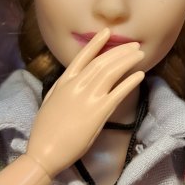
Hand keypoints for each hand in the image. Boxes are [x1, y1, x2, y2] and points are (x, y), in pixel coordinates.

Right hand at [26, 29, 144, 176]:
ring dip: (127, 61)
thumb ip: (63, 88)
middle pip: (102, 62)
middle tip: (134, 45)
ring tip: (140, 54)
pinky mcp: (99, 112)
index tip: (107, 32)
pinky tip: (139, 75)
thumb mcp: (51, 102)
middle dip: (120, 51)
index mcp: (64, 82)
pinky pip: (119, 92)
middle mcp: (77, 86)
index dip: (96, 43)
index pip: (83, 57)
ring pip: (111, 72)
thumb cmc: (45, 132)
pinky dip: (130, 81)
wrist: (45, 152)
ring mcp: (88, 98)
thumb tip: (73, 79)